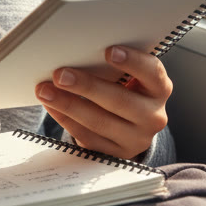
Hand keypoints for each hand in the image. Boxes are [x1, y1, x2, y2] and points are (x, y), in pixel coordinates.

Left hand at [34, 46, 172, 159]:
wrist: (131, 126)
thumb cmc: (126, 89)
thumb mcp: (130, 76)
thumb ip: (114, 66)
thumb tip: (79, 50)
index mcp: (160, 88)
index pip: (152, 72)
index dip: (132, 61)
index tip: (109, 51)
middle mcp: (153, 116)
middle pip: (120, 100)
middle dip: (86, 86)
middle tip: (60, 75)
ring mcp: (136, 139)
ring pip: (100, 121)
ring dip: (68, 105)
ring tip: (45, 91)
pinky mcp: (115, 154)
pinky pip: (88, 137)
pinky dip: (66, 119)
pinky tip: (52, 106)